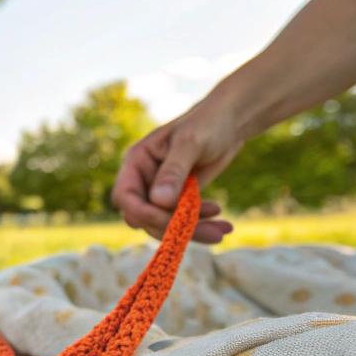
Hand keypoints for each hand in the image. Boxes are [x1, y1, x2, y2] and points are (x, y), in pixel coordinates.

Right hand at [111, 103, 243, 243]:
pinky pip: (183, 221)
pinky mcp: (179, 199)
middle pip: (147, 217)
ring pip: (166, 224)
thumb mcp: (190, 143)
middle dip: (176, 228)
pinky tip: (222, 221)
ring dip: (193, 231)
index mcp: (137, 162)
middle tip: (212, 233)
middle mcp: (144, 180)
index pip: (126, 197)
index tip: (171, 221)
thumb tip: (158, 200)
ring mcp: (161, 192)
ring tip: (223, 230)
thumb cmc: (207, 123)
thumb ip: (173, 171)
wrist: (230, 121)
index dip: (144, 214)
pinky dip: (201, 225)